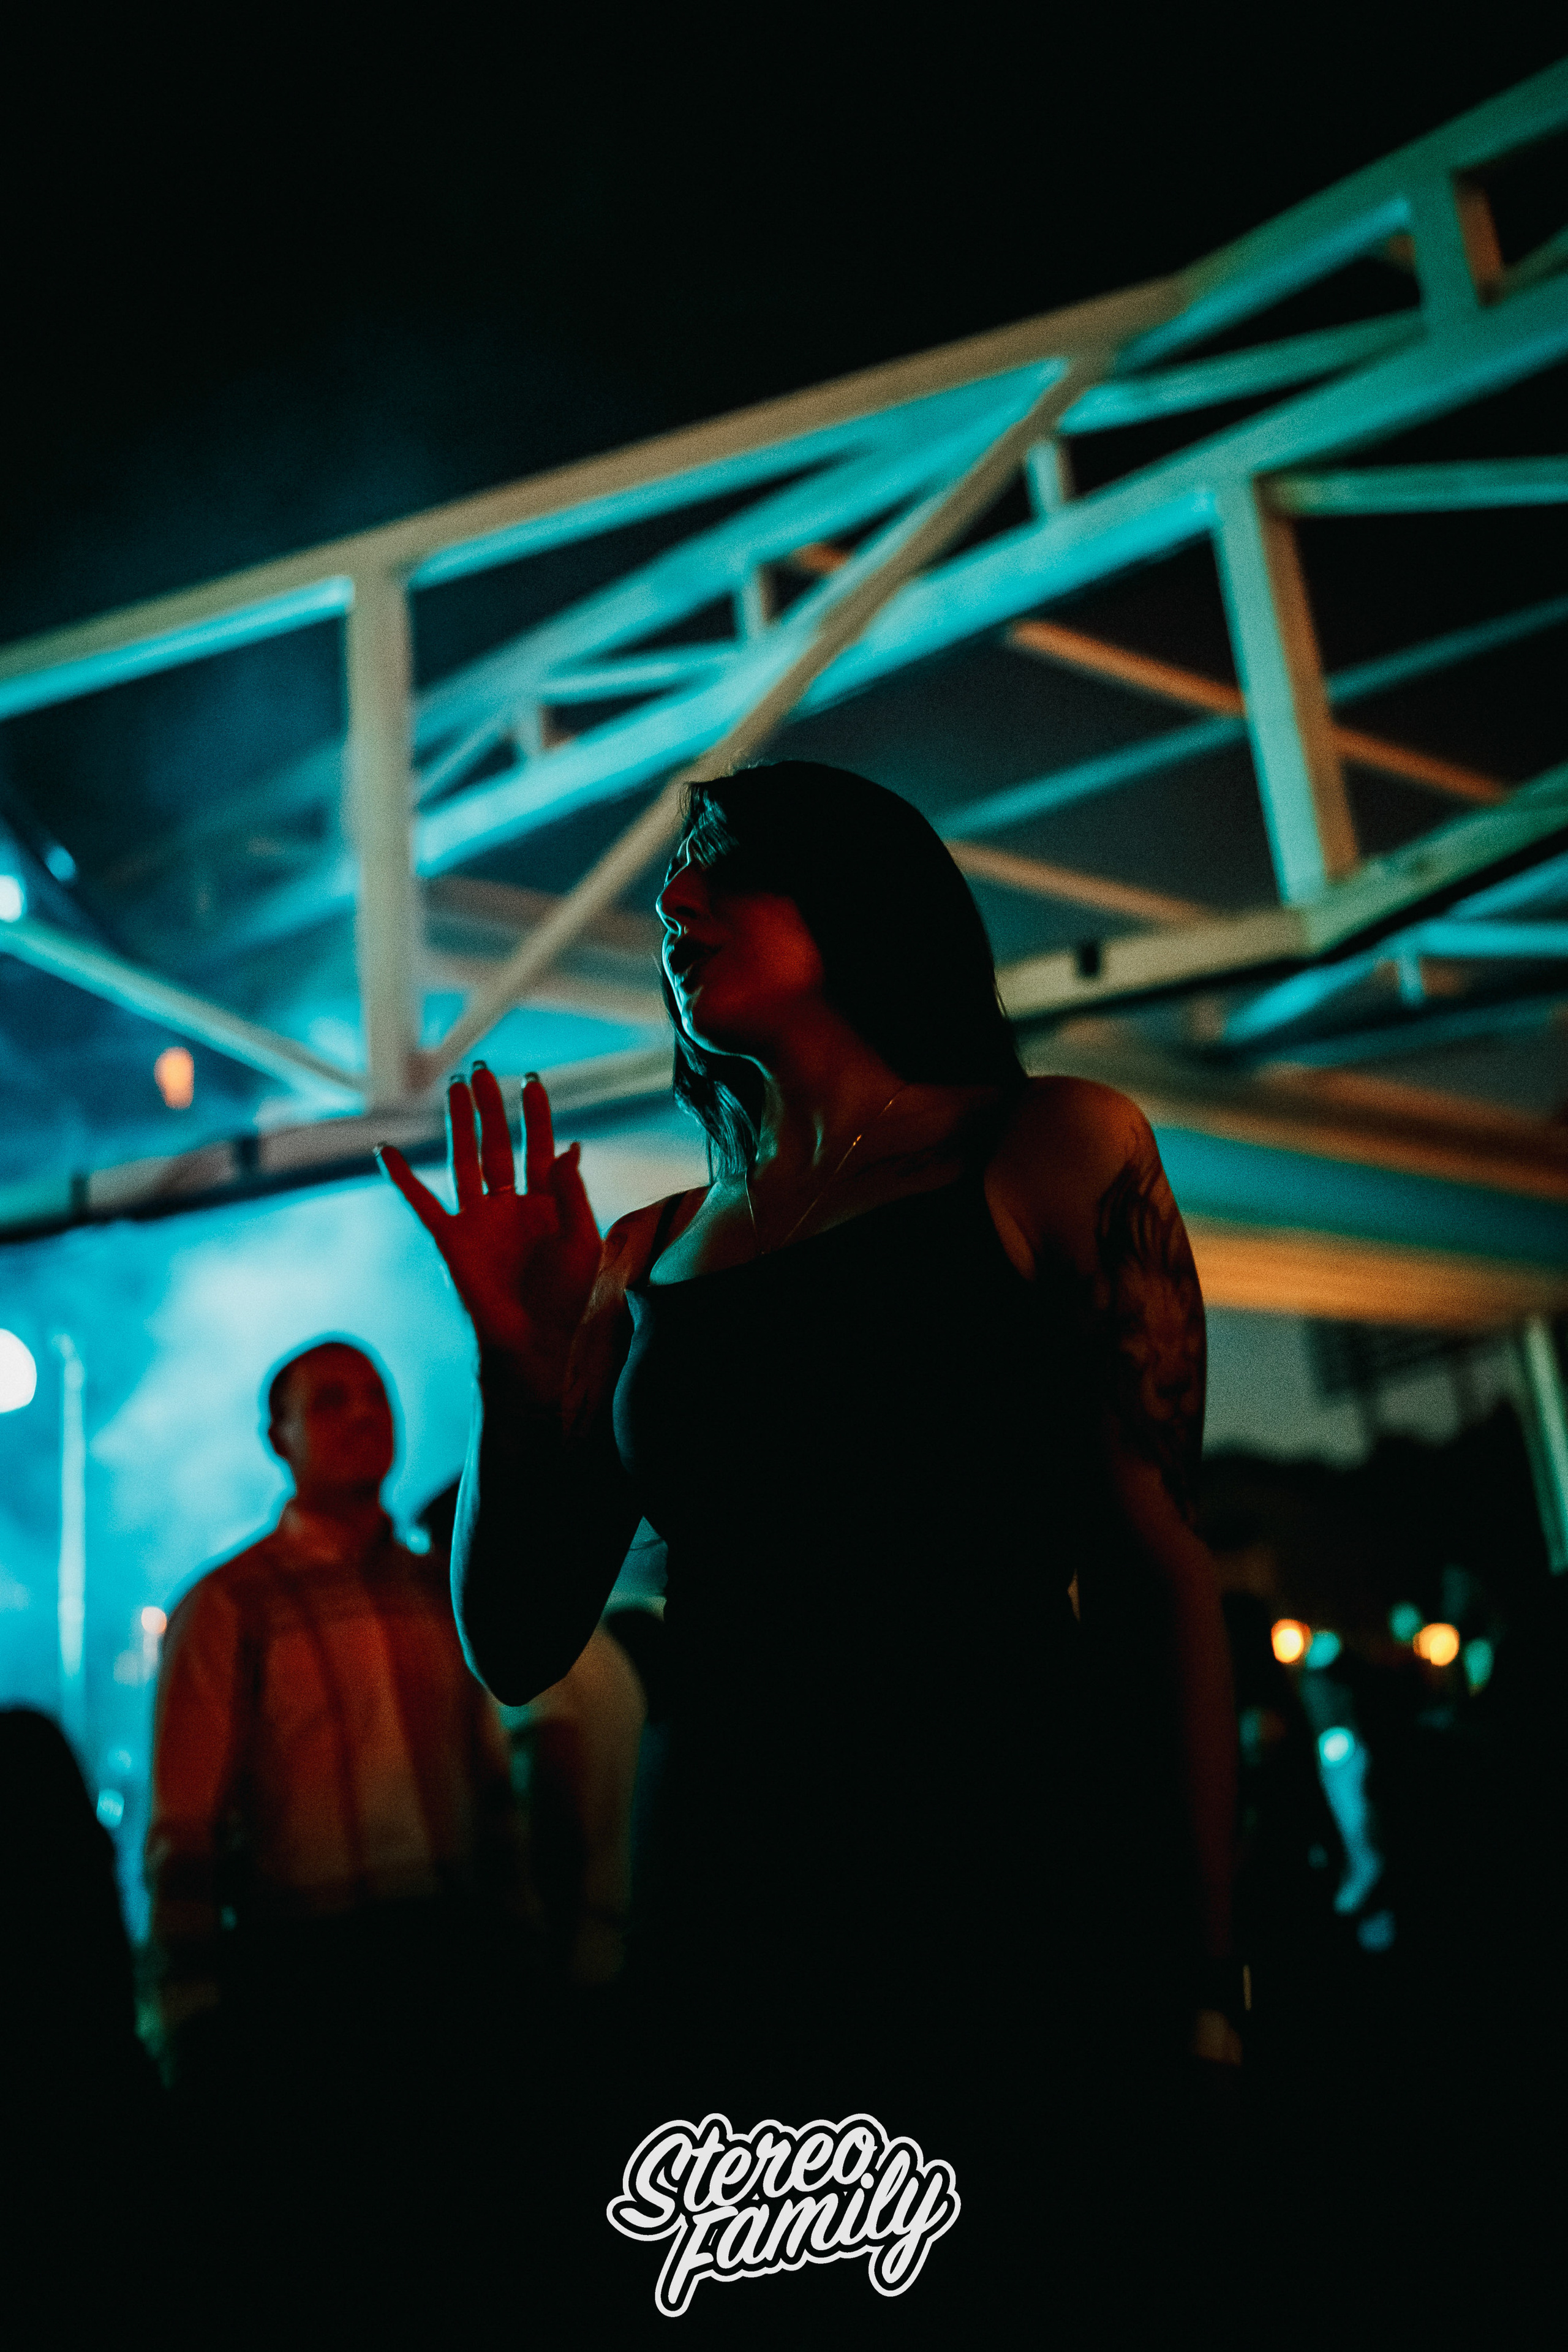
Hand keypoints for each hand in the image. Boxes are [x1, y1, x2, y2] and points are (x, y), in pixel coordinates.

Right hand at [379, 1066, 600, 1403]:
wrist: (534, 1344)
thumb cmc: (565, 1300)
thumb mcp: (582, 1241)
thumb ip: (573, 1193)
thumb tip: (571, 1146)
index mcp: (546, 1205)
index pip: (539, 1147)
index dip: (536, 1114)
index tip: (532, 1080)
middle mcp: (510, 1207)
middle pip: (498, 1144)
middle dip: (491, 1107)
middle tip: (483, 1069)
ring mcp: (479, 1220)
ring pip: (465, 1160)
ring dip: (459, 1124)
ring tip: (454, 1087)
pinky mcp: (451, 1239)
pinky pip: (422, 1202)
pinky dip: (402, 1177)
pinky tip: (385, 1150)